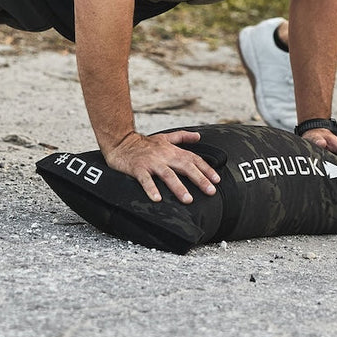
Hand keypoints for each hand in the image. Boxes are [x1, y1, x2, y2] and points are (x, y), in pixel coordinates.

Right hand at [103, 128, 218, 203]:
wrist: (120, 141)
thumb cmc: (143, 143)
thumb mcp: (164, 137)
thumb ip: (182, 137)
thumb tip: (198, 136)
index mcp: (171, 150)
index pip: (193, 159)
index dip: (206, 169)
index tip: (216, 180)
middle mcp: (164, 156)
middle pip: (185, 166)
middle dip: (199, 179)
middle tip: (210, 191)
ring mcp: (151, 162)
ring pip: (167, 174)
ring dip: (178, 187)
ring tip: (188, 199)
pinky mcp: (138, 168)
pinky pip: (145, 179)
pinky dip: (151, 188)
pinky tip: (157, 198)